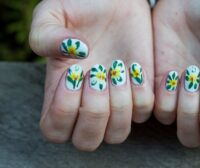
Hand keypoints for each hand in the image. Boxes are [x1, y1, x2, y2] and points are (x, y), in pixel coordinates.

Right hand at [30, 0, 153, 150]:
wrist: (116, 0)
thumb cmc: (80, 7)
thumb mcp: (51, 15)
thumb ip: (45, 37)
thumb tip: (75, 55)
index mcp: (61, 91)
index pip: (55, 130)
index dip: (63, 112)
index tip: (73, 75)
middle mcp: (88, 102)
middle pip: (87, 141)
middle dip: (93, 113)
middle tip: (97, 76)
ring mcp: (116, 100)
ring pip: (117, 134)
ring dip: (119, 105)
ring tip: (117, 69)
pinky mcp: (141, 92)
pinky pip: (144, 113)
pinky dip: (141, 93)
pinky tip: (135, 67)